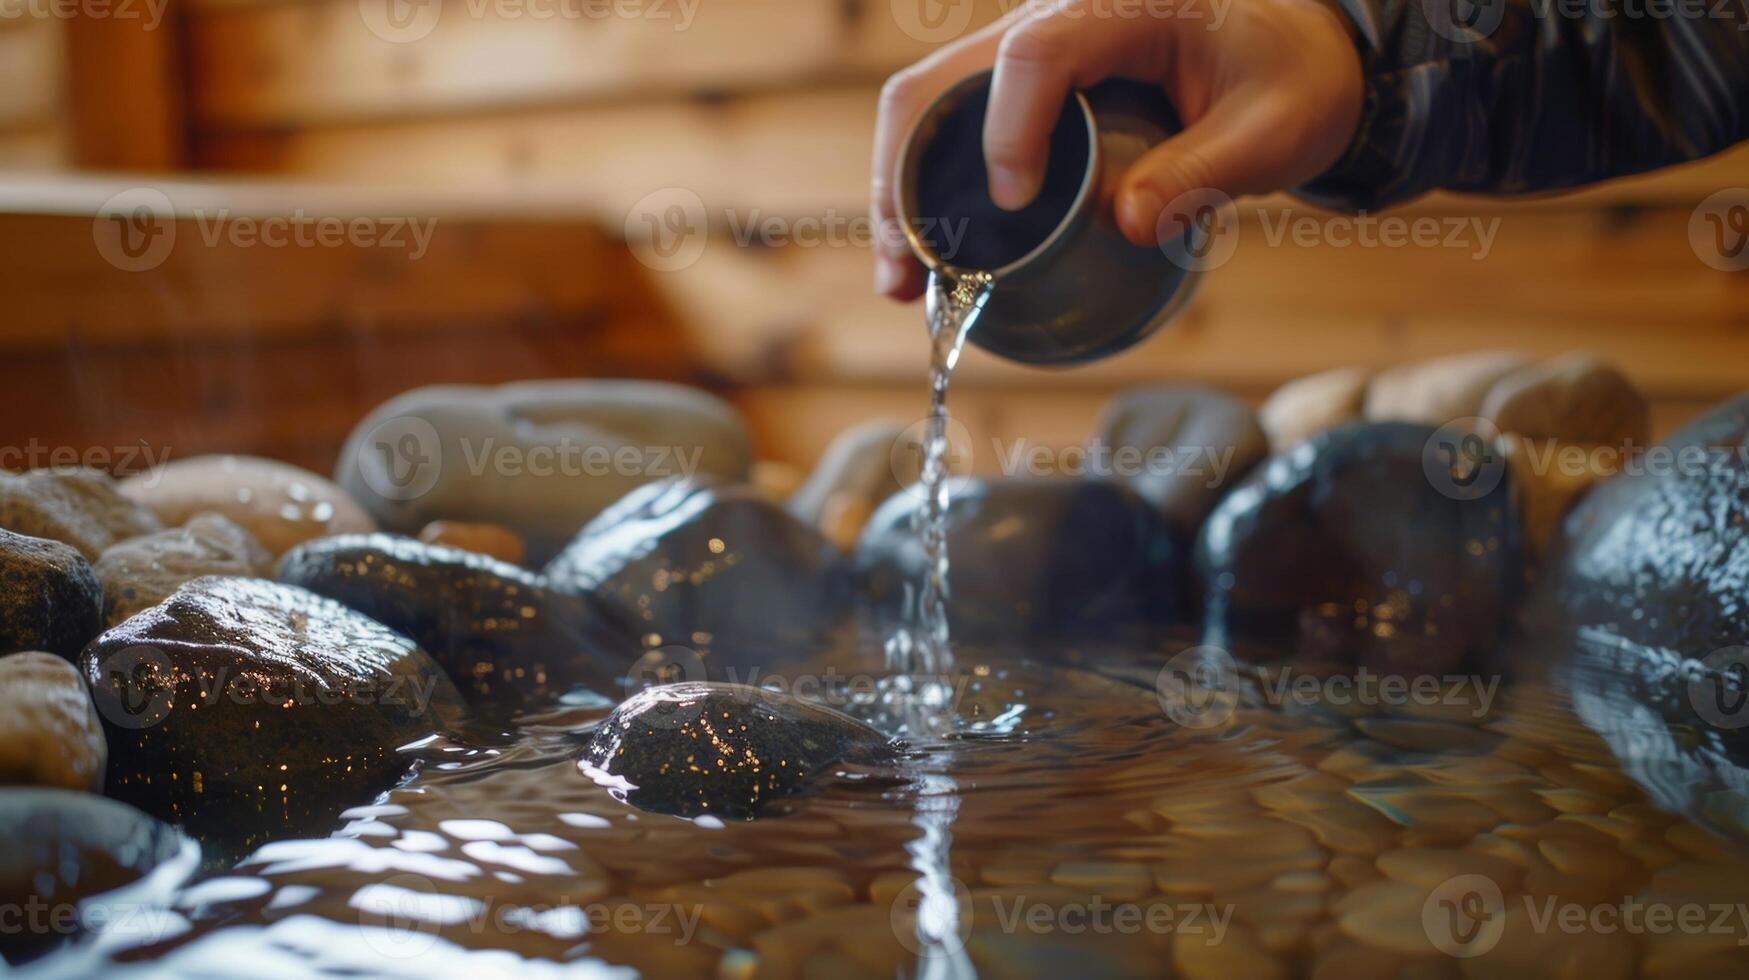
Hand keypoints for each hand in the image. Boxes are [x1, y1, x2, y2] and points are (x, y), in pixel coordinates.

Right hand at [870, 0, 1363, 298]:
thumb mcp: (1274, 129)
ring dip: (903, 189)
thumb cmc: (1290, 76)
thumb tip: (1124, 222)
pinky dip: (930, 188)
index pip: (1036, 51)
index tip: (1014, 201)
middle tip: (907, 268)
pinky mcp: (1021, 87)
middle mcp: (1056, 13)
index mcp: (1120, 4)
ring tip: (902, 279)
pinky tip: (930, 256)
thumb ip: (1203, 171)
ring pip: (929, 103)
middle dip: (909, 174)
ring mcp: (1028, 47)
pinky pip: (954, 125)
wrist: (1294, 45)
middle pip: (942, 79)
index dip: (1008, 126)